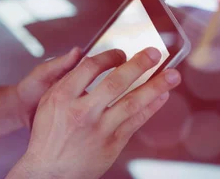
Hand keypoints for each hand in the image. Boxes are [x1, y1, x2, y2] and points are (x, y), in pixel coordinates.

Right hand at [8, 47, 181, 178]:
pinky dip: (151, 107)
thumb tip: (83, 56)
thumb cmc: (48, 134)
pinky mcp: (111, 144)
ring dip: (155, 86)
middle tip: (154, 53)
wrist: (49, 170)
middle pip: (115, 82)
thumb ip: (65, 79)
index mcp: (63, 96)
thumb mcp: (47, 102)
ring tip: (173, 75)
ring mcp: (99, 129)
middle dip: (139, 65)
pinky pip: (136, 122)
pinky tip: (161, 96)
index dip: (109, 56)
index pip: (90, 67)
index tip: (121, 53)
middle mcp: (82, 111)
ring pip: (132, 102)